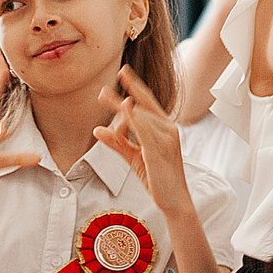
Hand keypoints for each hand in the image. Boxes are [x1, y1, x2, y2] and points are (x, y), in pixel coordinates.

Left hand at [94, 67, 190, 213]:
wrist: (174, 200)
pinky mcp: (159, 151)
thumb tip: (98, 130)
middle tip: (109, 80)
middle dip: (127, 90)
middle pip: (144, 105)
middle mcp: (168, 130)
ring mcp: (166, 139)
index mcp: (165, 129)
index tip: (124, 71)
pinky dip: (134, 118)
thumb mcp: (134, 157)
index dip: (136, 86)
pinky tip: (124, 107)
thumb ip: (118, 143)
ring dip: (121, 105)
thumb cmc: (157, 177)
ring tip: (102, 95)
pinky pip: (145, 131)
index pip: (149, 102)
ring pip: (141, 116)